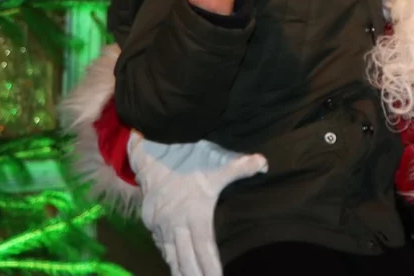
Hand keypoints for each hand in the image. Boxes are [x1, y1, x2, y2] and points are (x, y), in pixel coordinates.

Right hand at [128, 133, 268, 275]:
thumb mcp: (215, 163)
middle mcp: (175, 224)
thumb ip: (240, 166)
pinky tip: (175, 265)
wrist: (153, 150)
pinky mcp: (150, 222)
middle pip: (186, 259)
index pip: (204, 247)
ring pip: (171, 255)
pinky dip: (169, 257)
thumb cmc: (188, 159)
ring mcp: (160, 224)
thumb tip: (263, 163)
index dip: (211, 266)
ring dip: (180, 271)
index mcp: (194, 214)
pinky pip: (161, 245)